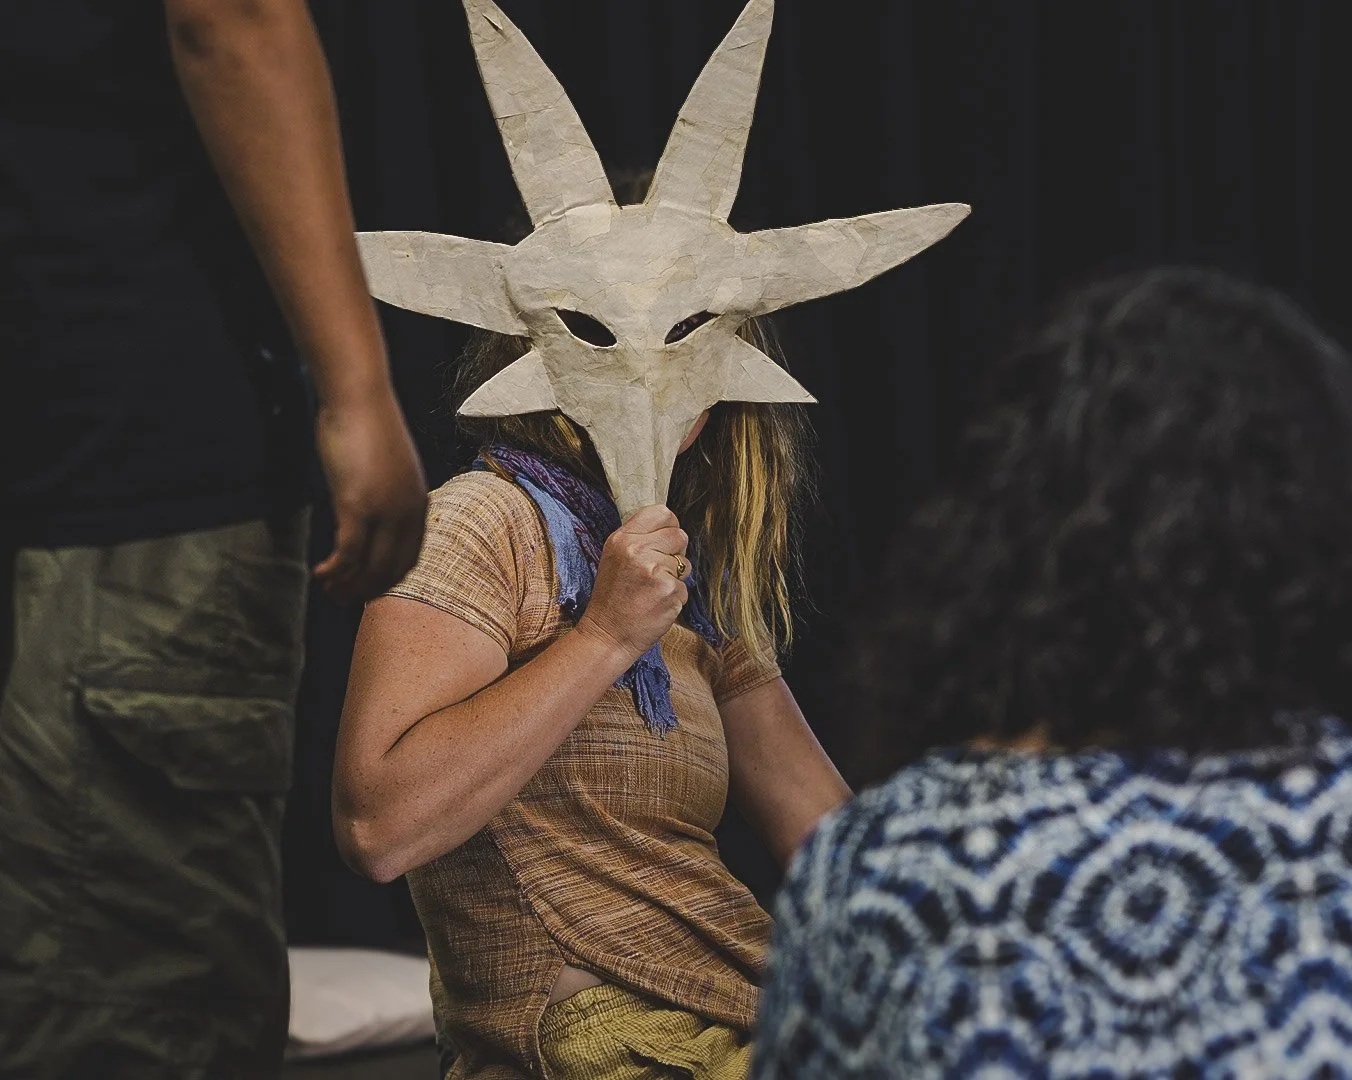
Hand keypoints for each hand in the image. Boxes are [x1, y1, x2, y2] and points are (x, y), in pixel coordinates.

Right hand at [313, 389, 427, 602]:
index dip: (386, 580)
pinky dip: (335, 570)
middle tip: (341, 600)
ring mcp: (385, 510)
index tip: (365, 590)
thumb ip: (386, 491)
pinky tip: (320, 574)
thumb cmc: (367, 425)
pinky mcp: (357, 504)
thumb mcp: (386, 465)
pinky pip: (348, 552)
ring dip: (348, 586)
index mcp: (419, 503)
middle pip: (391, 570)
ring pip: (370, 567)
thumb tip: (371, 508)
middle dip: (366, 591)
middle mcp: (408, 512)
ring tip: (327, 590)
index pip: (409, 558)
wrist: (359, 396)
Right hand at [576, 504, 688, 660]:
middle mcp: (638, 550)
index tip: (664, 541)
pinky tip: (656, 605)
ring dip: (675, 577)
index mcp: (622, 538)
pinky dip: (674, 598)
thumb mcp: (614, 557)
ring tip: (652, 590)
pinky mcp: (670, 592)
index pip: (661, 512)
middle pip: (680, 536)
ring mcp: (655, 571)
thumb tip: (669, 525)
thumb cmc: (612, 598)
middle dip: (675, 553)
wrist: (607, 635)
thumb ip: (638, 538)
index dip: (669, 526)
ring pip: (685, 563)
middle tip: (658, 570)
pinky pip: (685, 588)